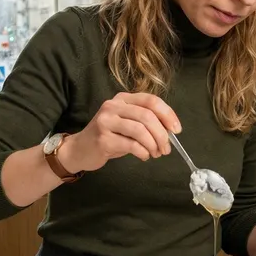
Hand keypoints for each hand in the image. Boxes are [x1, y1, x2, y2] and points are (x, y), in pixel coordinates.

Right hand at [60, 92, 181, 172]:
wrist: (79, 149)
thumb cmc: (108, 137)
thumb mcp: (126, 123)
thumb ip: (145, 122)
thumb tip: (170, 131)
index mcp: (122, 99)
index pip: (150, 100)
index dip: (167, 114)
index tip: (176, 130)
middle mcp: (113, 106)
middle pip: (147, 116)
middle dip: (162, 134)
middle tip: (166, 148)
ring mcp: (106, 121)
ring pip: (140, 130)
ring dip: (153, 144)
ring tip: (156, 153)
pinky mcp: (103, 139)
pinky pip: (131, 145)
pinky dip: (143, 152)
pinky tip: (144, 156)